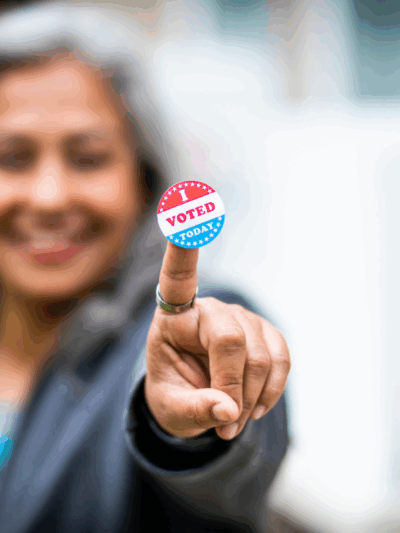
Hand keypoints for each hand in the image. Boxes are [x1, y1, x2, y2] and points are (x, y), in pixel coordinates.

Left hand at [144, 243, 289, 439]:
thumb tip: (229, 412)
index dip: (184, 246)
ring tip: (234, 421)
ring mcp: (239, 317)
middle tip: (226, 423)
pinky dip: (273, 388)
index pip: (178, 277)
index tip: (188, 207)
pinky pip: (281, 357)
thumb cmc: (173, 395)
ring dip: (252, 397)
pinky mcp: (264, 331)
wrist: (194, 400)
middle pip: (230, 338)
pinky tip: (256, 406)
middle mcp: (208, 309)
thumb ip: (194, 410)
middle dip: (232, 387)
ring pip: (259, 354)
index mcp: (173, 318)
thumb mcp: (170, 410)